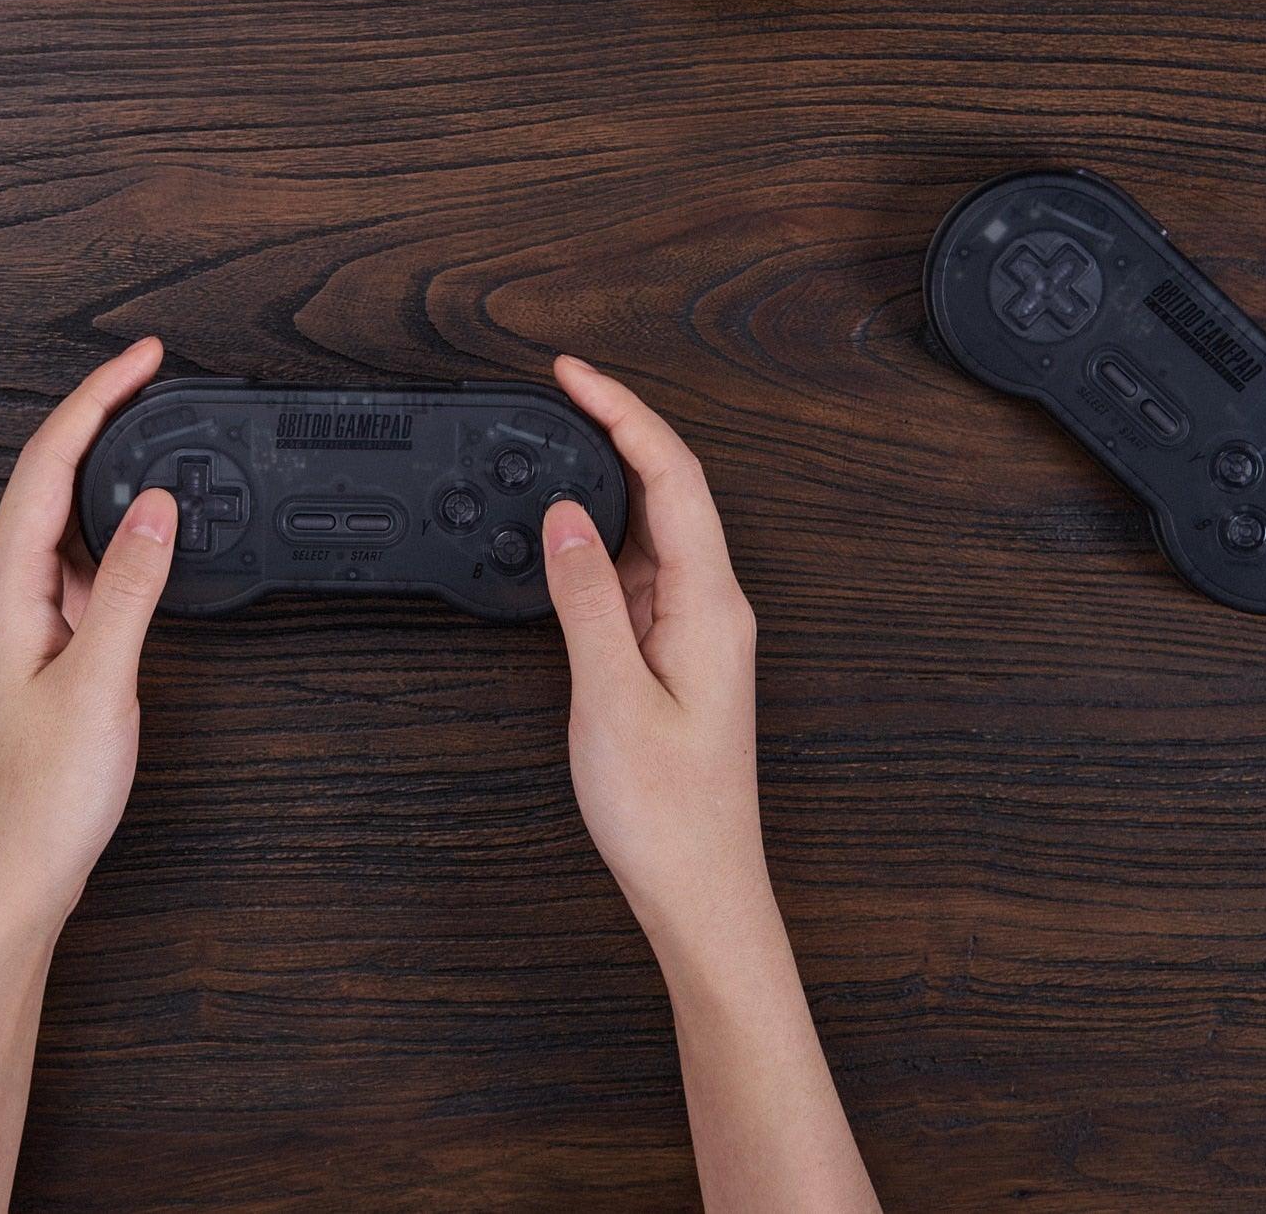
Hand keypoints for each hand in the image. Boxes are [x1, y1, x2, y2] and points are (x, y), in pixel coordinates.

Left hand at [0, 336, 176, 935]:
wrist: (11, 876)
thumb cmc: (41, 798)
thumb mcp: (99, 682)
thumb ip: (133, 587)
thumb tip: (160, 503)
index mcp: (3, 588)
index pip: (48, 463)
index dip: (95, 399)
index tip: (142, 358)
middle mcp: (4, 593)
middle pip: (51, 477)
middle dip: (103, 417)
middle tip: (159, 375)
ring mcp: (24, 619)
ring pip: (67, 519)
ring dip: (110, 470)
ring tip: (159, 430)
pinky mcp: (47, 646)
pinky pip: (83, 564)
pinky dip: (120, 530)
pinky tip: (151, 528)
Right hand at [541, 356, 770, 951]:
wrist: (701, 890)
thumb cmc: (667, 813)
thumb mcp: (610, 697)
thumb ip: (586, 600)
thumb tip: (563, 518)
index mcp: (711, 604)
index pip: (673, 475)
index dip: (624, 412)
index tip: (573, 374)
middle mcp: (713, 606)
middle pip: (668, 489)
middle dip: (613, 429)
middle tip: (554, 392)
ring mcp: (696, 630)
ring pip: (653, 529)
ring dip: (606, 481)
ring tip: (552, 444)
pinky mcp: (675, 655)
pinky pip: (639, 572)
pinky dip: (600, 538)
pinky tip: (565, 534)